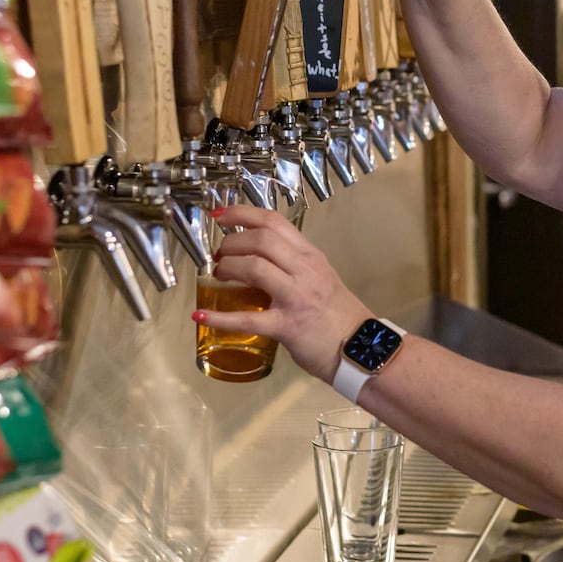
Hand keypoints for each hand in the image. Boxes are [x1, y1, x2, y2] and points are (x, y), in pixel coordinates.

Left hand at [194, 206, 370, 383]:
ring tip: (218, 276)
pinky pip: (248, 319)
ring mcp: (296, 297)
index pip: (273, 222)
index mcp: (310, 256)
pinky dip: (220, 317)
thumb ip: (292, 264)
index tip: (218, 215)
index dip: (241, 213)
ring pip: (254, 268)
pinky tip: (201, 316)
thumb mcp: (320, 277)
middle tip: (220, 256)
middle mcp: (304, 270)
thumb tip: (256, 257)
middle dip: (231, 243)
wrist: (361, 348)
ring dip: (228, 268)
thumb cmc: (337, 313)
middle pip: (260, 240)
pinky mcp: (288, 326)